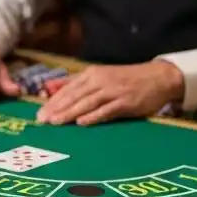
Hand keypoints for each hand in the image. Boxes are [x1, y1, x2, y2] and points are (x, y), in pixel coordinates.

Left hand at [36, 60, 183, 125]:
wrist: (158, 77)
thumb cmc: (126, 79)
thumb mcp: (100, 76)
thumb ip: (77, 82)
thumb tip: (51, 87)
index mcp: (92, 74)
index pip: (67, 88)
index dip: (52, 101)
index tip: (39, 113)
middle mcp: (100, 81)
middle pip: (74, 96)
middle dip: (56, 108)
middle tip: (42, 120)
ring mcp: (113, 91)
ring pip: (87, 103)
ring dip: (70, 113)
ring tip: (55, 122)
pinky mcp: (126, 103)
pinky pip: (106, 110)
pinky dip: (94, 116)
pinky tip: (82, 122)